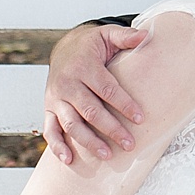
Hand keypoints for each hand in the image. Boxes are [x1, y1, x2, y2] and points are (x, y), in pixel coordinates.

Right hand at [42, 25, 150, 162]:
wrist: (63, 48)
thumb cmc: (91, 46)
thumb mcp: (107, 35)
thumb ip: (126, 36)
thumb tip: (146, 36)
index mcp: (84, 66)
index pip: (106, 88)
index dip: (123, 104)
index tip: (140, 118)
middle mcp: (67, 83)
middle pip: (90, 110)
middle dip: (111, 129)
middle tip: (130, 144)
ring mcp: (56, 98)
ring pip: (71, 124)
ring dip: (88, 142)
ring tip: (107, 155)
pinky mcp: (48, 108)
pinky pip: (50, 130)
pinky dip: (57, 146)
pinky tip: (70, 160)